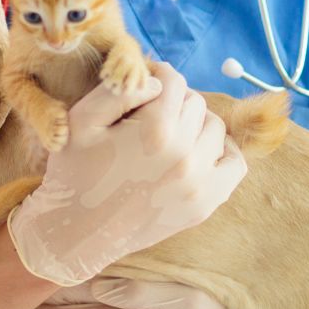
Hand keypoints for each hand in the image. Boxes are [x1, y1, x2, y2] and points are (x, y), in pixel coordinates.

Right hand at [7, 63, 246, 286]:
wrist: (76, 233)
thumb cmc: (73, 172)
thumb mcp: (81, 120)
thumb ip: (120, 89)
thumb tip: (157, 79)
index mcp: (155, 130)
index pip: (173, 81)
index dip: (156, 75)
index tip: (143, 87)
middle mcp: (184, 155)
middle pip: (195, 103)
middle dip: (173, 102)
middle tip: (149, 115)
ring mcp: (199, 183)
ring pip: (215, 129)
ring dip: (195, 125)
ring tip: (169, 135)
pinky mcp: (204, 204)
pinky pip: (234, 164)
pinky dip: (221, 152)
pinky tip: (197, 153)